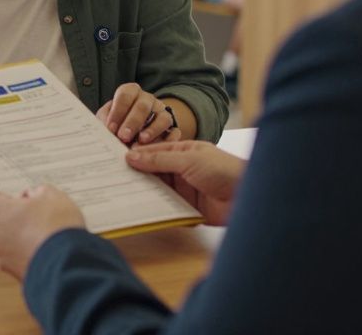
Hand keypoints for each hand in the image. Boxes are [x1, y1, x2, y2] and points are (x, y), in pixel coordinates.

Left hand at [0, 184, 85, 280]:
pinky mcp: (14, 274)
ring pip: (5, 240)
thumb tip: (33, 198)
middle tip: (34, 213)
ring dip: (19, 235)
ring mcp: (1, 258)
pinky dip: (27, 253)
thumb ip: (36, 192)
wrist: (70, 267)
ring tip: (44, 233)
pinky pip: (17, 258)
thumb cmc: (57, 228)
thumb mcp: (51, 195)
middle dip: (12, 215)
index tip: (3, 193)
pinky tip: (46, 249)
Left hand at [96, 83, 182, 146]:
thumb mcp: (108, 120)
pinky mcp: (173, 127)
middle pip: (143, 106)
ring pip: (162, 118)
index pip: (125, 94)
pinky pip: (175, 132)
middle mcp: (148, 100)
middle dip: (132, 122)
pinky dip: (167, 141)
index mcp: (130, 92)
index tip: (110, 128)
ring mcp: (162, 112)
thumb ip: (105, 122)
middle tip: (123, 137)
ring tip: (140, 142)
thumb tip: (104, 132)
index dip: (118, 111)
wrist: (134, 131)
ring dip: (151, 130)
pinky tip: (158, 150)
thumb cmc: (117, 124)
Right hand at [125, 141, 244, 225]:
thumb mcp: (189, 159)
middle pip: (153, 172)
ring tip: (120, 193)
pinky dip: (155, 208)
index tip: (113, 158)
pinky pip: (166, 208)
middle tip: (112, 177)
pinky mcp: (188, 209)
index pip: (153, 152)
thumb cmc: (224, 169)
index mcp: (183, 152)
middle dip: (136, 174)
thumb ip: (159, 160)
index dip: (135, 154)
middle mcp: (182, 170)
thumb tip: (131, 157)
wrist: (250, 196)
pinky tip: (139, 209)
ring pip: (158, 190)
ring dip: (143, 192)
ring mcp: (185, 190)